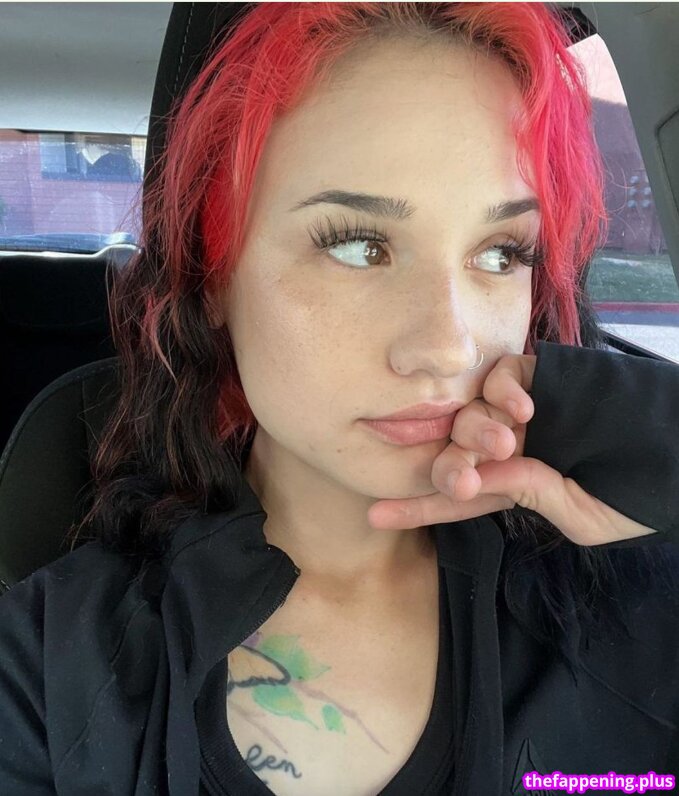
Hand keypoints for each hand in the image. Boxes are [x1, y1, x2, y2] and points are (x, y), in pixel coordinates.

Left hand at [367, 354, 657, 545]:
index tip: (378, 515)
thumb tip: (484, 479)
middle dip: (449, 466)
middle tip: (460, 481)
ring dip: (476, 431)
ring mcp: (525, 410)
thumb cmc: (637, 496)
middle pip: (456, 449)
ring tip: (502, 444)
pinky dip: (505, 387)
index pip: (456, 494)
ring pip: (473, 411)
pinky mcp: (545, 376)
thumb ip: (531, 496)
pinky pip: (507, 372)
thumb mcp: (582, 515)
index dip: (418, 505)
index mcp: (512, 482)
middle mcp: (510, 444)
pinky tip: (522, 407)